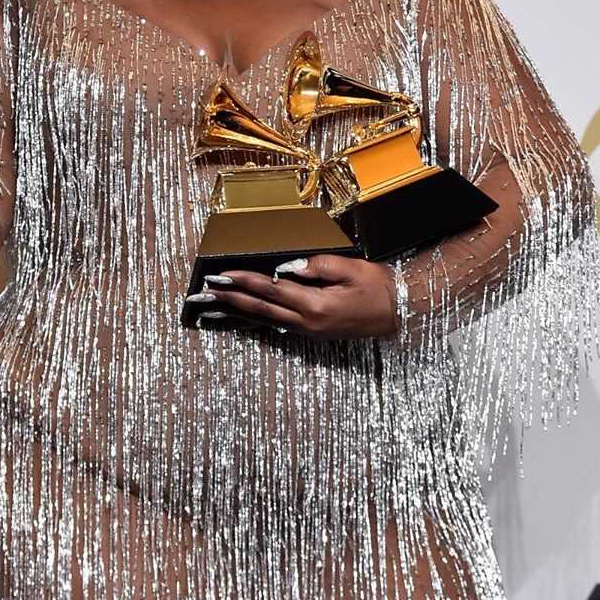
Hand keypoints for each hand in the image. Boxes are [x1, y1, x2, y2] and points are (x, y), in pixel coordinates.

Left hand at [192, 256, 398, 339]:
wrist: (398, 311)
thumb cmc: (377, 287)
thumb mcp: (351, 269)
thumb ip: (317, 266)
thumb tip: (287, 267)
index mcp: (315, 305)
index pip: (269, 290)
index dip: (242, 282)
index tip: (218, 276)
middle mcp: (306, 323)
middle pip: (258, 309)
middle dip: (227, 301)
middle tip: (200, 296)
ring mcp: (307, 331)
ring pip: (263, 320)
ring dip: (234, 313)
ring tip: (208, 310)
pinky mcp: (310, 333)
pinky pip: (275, 325)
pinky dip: (253, 320)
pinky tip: (239, 318)